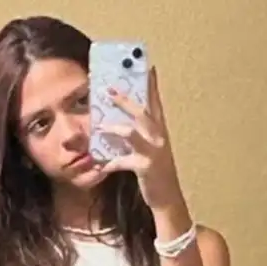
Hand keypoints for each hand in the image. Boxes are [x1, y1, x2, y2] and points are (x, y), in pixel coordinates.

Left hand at [97, 67, 183, 210]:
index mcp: (160, 130)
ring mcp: (153, 151)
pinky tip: (100, 166)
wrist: (167, 197)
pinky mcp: (145, 167)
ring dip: (114, 128)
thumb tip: (118, 121)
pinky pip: (123, 162)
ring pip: (132, 133)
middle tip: (109, 89)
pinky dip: (110, 163)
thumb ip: (141, 134)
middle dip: (125, 101)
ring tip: (99, 126)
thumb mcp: (151, 148)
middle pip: (142, 113)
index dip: (152, 85)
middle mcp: (159, 137)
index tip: (148, 67)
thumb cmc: (156, 170)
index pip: (156, 103)